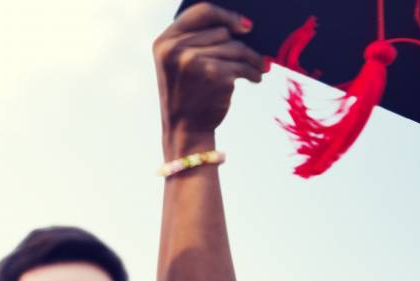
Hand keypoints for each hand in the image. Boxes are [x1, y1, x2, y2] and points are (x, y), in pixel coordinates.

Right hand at [155, 3, 263, 151]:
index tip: (244, 27)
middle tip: (246, 59)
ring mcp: (193, 61)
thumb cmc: (187, 94)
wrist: (185, 129)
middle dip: (238, 45)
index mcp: (164, 42)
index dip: (226, 15)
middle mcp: (175, 49)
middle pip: (223, 32)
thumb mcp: (179, 62)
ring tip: (255, 69)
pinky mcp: (213, 74)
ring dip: (252, 59)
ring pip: (237, 47)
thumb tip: (245, 24)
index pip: (201, 11)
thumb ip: (197, 39)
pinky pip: (243, 64)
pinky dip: (253, 71)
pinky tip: (253, 79)